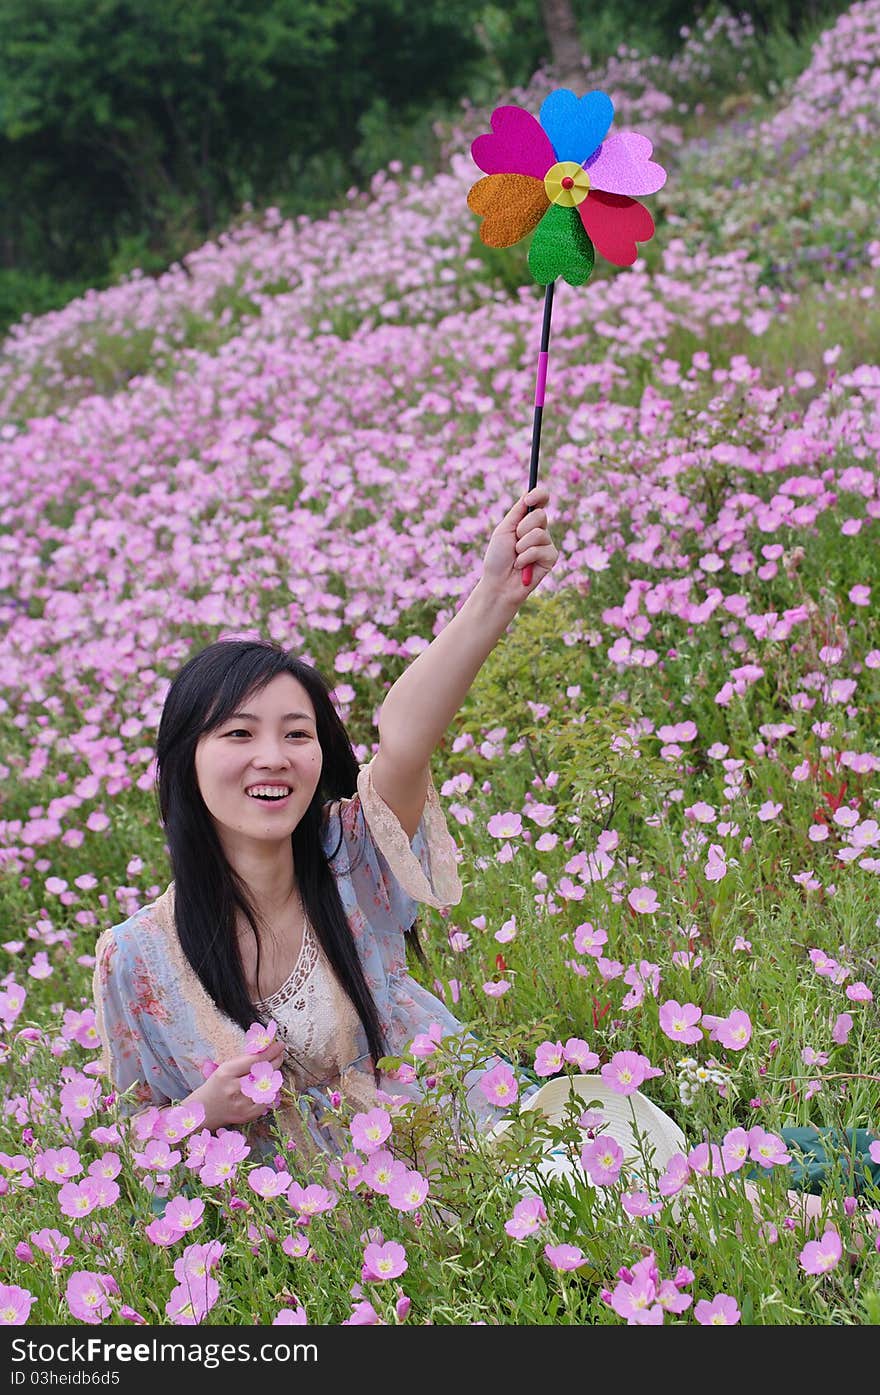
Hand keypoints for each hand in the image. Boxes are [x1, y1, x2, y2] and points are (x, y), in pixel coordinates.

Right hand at [185, 1042, 285, 1131]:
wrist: (204, 1110)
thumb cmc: (216, 1086)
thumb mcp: (225, 1068)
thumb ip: (244, 1061)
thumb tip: (266, 1050)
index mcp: (226, 1072)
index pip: (255, 1060)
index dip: (271, 1051)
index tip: (280, 1045)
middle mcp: (233, 1088)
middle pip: (263, 1071)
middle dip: (275, 1061)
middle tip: (279, 1055)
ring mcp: (241, 1103)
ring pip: (267, 1085)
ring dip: (273, 1076)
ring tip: (271, 1071)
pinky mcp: (247, 1115)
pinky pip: (266, 1100)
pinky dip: (269, 1092)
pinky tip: (266, 1087)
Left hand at [480, 485, 558, 607]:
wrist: (498, 583)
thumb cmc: (498, 557)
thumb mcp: (504, 530)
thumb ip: (517, 512)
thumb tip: (528, 492)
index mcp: (527, 521)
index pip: (541, 501)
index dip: (538, 495)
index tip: (528, 499)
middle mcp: (539, 530)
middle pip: (540, 515)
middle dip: (522, 528)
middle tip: (514, 541)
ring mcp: (546, 544)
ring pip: (540, 533)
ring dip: (522, 546)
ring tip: (516, 557)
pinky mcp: (551, 558)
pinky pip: (541, 549)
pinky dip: (526, 557)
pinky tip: (522, 567)